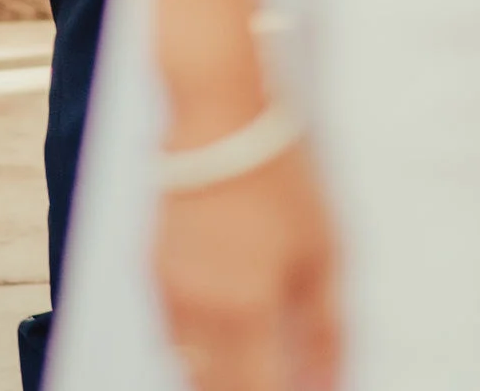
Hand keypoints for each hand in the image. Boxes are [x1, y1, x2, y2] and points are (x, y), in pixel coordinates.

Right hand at [155, 143, 340, 390]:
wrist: (218, 116)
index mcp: (245, 312)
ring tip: (256, 363)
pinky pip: (172, 335)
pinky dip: (197, 348)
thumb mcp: (324, 255)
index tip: (300, 389)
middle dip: (245, 390)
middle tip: (276, 374)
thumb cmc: (278, 177)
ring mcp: (169, 292)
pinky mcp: (153, 271)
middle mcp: (198, 313)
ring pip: (188, 369)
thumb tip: (326, 384)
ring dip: (219, 378)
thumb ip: (326, 331)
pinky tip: (228, 329)